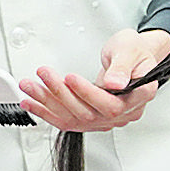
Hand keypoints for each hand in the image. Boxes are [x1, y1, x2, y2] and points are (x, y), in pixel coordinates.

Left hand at [19, 28, 169, 131]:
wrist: (133, 56)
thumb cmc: (135, 51)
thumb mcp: (130, 50)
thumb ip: (123, 67)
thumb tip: (114, 83)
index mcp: (139, 97)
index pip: (112, 104)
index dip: (89, 94)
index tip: (71, 78)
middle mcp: (124, 113)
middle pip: (89, 113)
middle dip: (61, 93)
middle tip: (44, 74)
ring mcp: (107, 118)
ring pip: (74, 117)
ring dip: (48, 102)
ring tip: (30, 86)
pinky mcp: (92, 117)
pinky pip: (68, 119)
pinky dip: (47, 111)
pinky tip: (32, 103)